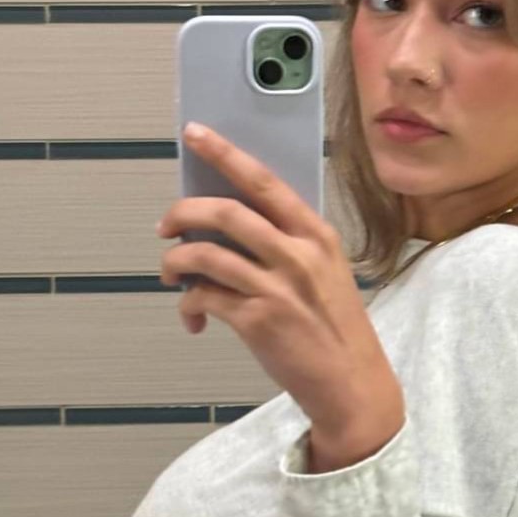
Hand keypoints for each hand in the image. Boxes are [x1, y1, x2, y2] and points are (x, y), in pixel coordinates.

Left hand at [158, 121, 404, 462]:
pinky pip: (204, 297)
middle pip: (224, 212)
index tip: (195, 134)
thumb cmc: (335, 328)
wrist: (351, 382)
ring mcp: (277, 287)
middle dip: (182, 212)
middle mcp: (297, 255)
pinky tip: (194, 317)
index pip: (264, 181)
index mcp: (316, 235)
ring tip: (170, 272)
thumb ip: (287, 244)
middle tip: (166, 225)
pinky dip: (188, 304)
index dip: (224, 153)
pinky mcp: (257, 320)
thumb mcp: (326, 272)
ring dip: (175, 261)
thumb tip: (227, 225)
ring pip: (204, 254)